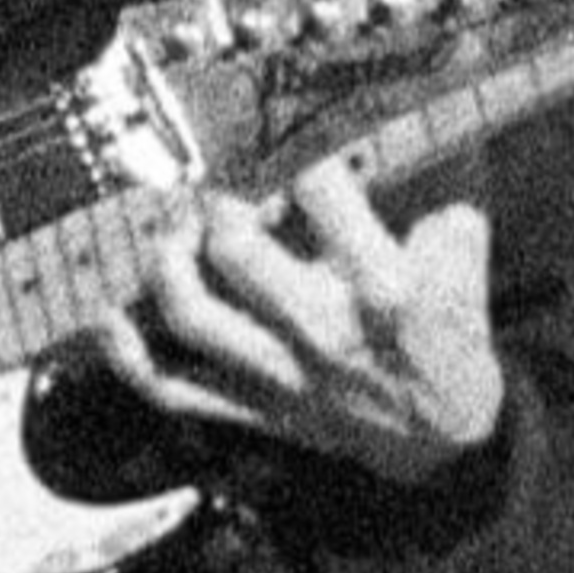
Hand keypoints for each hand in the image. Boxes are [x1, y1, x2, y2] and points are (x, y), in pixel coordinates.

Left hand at [94, 159, 503, 488]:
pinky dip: (130, 355)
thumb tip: (420, 159)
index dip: (290, 144)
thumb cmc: (446, 348)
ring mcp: (279, 373)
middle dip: (214, 199)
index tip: (277, 122)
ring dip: (165, 260)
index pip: (320, 192)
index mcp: (381, 288)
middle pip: (235, 250)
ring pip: (192, 314)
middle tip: (211, 173)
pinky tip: (108, 317)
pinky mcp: (253, 406)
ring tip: (170, 223)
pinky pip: (173, 387)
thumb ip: (441, 216)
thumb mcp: (465, 272)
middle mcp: (321, 329)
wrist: (443, 451)